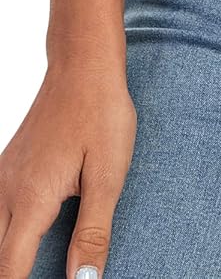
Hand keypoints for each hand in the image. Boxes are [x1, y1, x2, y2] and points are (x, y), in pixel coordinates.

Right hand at [0, 56, 136, 277]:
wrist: (83, 66)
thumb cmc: (100, 114)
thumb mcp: (107, 175)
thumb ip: (93, 232)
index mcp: (31, 200)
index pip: (11, 271)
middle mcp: (6, 192)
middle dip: (15, 274)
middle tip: (48, 273)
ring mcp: (2, 179)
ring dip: (10, 255)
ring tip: (38, 263)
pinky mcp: (7, 169)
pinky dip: (7, 233)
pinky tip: (27, 238)